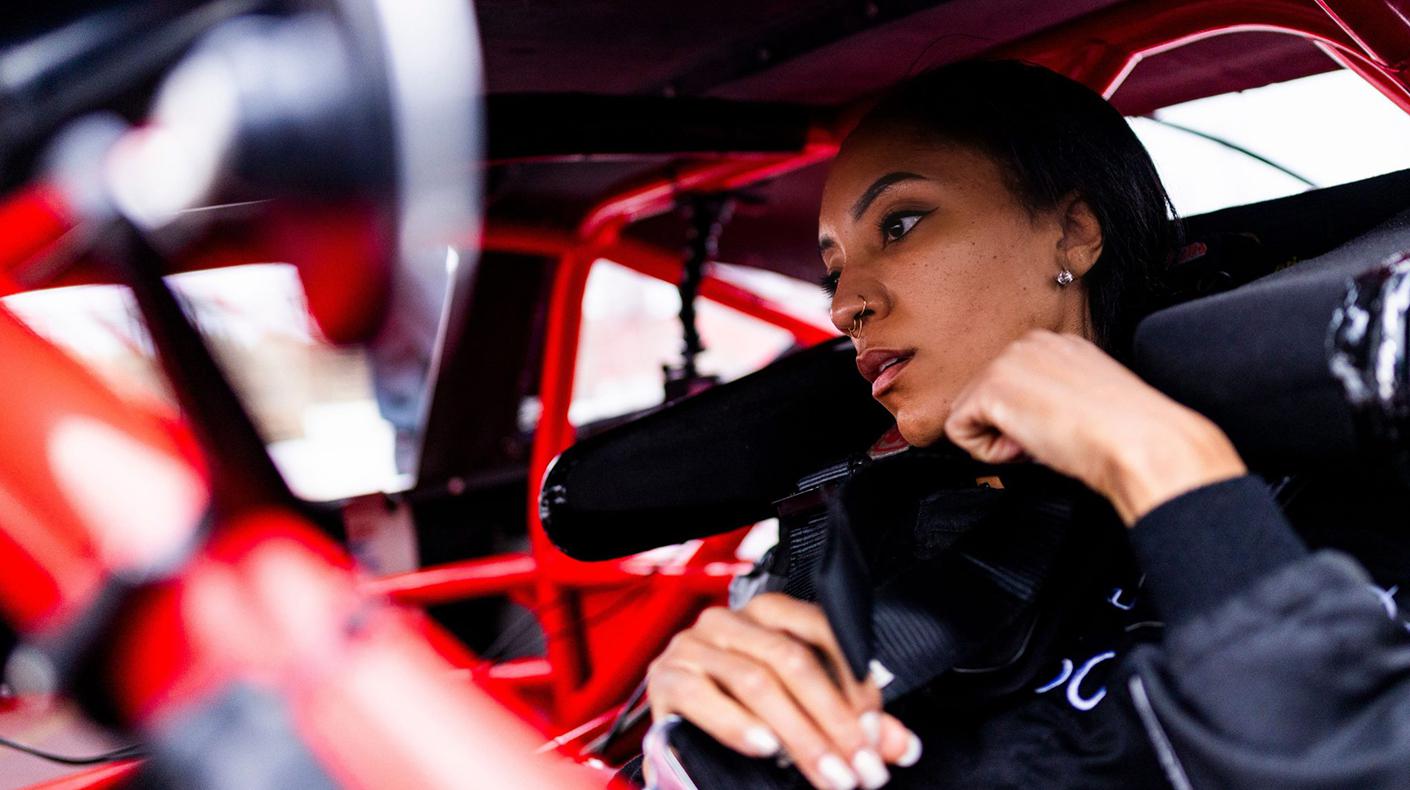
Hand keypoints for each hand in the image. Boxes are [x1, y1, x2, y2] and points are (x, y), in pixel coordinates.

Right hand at [646, 593, 921, 788]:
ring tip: (828, 773)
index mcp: (766, 614)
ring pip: (756, 680)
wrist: (680, 741)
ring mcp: (693, 646)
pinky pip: (703, 697)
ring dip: (799, 734)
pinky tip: (766, 748)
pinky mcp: (666, 679)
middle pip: (792, 660)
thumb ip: (848, 725)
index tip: (877, 729)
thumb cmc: (744, 715)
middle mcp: (729, 621)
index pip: (820, 629)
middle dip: (834, 719)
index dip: (853, 679)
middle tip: (861, 766)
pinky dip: (738, 725)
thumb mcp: (802, 714)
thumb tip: (902, 746)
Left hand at [943, 330, 1246, 524]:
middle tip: (1048, 439)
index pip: (1012, 385)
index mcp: (1057, 344)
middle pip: (985, 397)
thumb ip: (1051, 397)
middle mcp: (1029, 344)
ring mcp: (1007, 362)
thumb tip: (1022, 421)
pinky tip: (1025, 447)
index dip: (1027, 420)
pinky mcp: (991, 388)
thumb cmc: (1125, 432)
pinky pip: (958, 430)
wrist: (1139, 440)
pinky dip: (986, 452)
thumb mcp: (1083, 402)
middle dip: (1008, 428)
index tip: (1058, 431)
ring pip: (969, 412)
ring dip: (998, 440)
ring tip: (1041, 442)